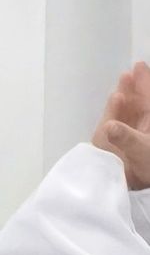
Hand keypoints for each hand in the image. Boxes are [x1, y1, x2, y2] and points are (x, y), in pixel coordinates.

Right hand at [92, 61, 149, 189]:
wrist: (141, 190)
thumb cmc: (145, 169)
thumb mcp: (141, 152)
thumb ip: (124, 138)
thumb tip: (109, 126)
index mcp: (149, 124)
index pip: (148, 99)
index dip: (144, 82)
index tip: (139, 65)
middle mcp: (144, 127)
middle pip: (142, 102)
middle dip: (136, 86)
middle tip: (131, 70)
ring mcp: (136, 135)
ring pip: (132, 110)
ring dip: (127, 95)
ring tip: (123, 81)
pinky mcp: (125, 143)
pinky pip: (121, 121)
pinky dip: (118, 110)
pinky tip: (116, 102)